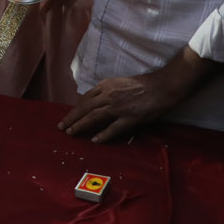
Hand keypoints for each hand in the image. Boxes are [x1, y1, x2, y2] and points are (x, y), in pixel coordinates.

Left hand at [59, 71, 179, 141]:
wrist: (162, 86)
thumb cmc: (143, 84)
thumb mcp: (120, 83)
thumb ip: (108, 92)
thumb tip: (97, 103)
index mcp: (106, 85)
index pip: (85, 98)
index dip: (76, 108)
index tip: (69, 116)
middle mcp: (109, 95)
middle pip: (85, 108)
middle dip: (72, 118)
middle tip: (61, 127)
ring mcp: (118, 107)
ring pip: (94, 117)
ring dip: (80, 126)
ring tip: (71, 133)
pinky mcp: (129, 118)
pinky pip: (113, 128)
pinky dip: (103, 135)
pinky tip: (95, 141)